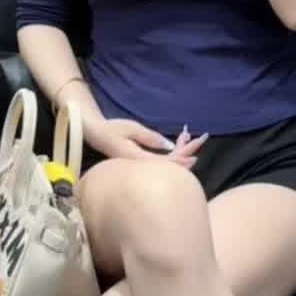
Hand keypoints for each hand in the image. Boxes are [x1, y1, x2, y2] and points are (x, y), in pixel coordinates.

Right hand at [83, 115, 208, 167]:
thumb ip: (150, 138)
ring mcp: (140, 166)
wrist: (94, 134)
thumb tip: (170, 146)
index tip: (194, 157)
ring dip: (179, 152)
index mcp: (137, 159)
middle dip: (185, 153)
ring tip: (192, 138)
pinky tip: (179, 144)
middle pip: (168, 165)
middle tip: (201, 139)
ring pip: (165, 163)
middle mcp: (140, 166)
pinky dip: (171, 153)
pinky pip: (160, 161)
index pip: (163, 164)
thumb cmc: (111, 129)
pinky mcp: (140, 162)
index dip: (180, 161)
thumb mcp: (131, 128)